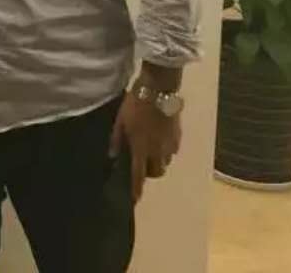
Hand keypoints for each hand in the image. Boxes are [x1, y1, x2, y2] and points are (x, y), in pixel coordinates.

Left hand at [109, 88, 182, 203]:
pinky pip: (172, 151)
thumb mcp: (120, 121)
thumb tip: (112, 156)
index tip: (135, 200)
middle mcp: (158, 151)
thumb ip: (116, 140)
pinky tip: (158, 140)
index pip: (138, 175)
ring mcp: (170, 144)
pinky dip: (165, 151)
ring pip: (165, 163)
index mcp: (141, 148)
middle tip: (140, 165)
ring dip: (157, 161)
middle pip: (156, 172)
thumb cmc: (135, 104)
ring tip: (149, 151)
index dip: (136, 189)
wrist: (159, 90)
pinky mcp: (178, 136)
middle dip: (148, 173)